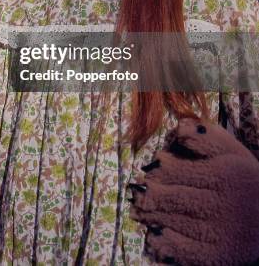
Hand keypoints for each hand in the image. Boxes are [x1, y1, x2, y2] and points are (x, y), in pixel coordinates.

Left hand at [129, 117, 258, 265]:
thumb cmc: (244, 179)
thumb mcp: (231, 154)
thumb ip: (206, 139)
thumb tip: (179, 129)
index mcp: (225, 175)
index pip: (183, 173)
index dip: (160, 171)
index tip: (147, 169)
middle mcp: (224, 204)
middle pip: (178, 199)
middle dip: (152, 197)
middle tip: (136, 193)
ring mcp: (223, 232)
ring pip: (180, 224)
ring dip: (154, 218)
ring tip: (137, 212)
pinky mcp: (221, 255)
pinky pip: (190, 251)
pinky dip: (170, 245)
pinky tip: (155, 237)